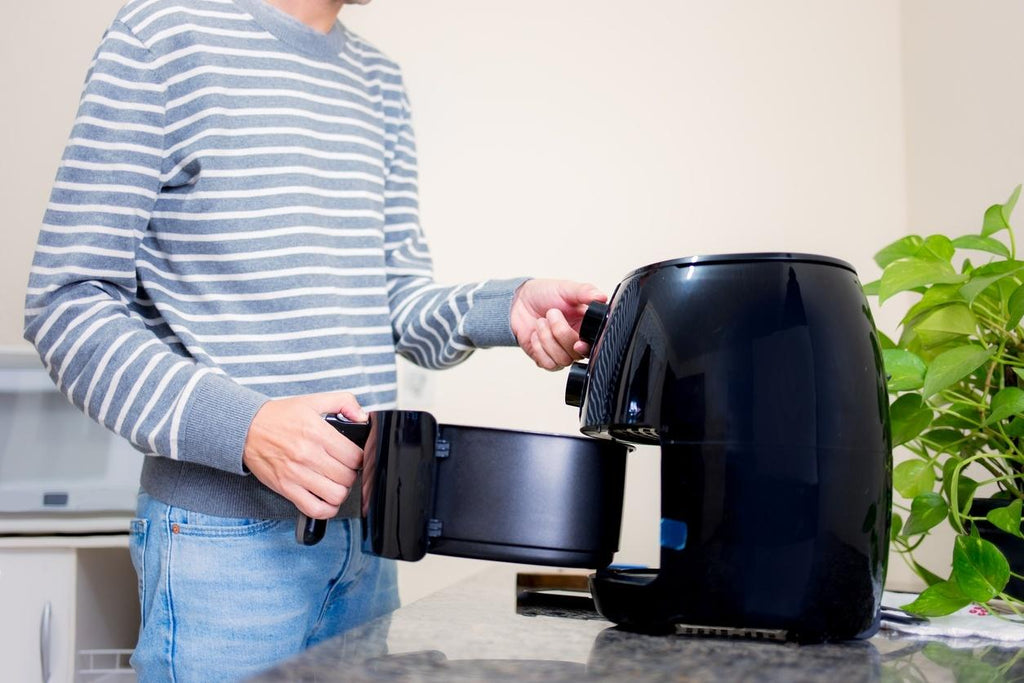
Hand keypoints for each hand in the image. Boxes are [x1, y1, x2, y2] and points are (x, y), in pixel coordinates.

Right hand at [242, 392, 366, 518]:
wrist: (246, 429)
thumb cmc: (279, 417)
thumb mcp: (313, 401)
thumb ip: (343, 402)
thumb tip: (362, 416)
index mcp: (317, 433)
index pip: (354, 456)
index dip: (359, 458)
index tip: (353, 457)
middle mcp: (308, 455)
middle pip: (347, 477)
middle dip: (350, 474)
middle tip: (343, 469)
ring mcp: (296, 474)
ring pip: (335, 495)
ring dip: (340, 491)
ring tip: (335, 483)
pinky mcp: (286, 488)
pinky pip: (315, 509)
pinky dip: (326, 509)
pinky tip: (326, 499)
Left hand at [510, 279, 606, 369]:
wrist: (520, 302)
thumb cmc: (545, 295)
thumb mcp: (567, 288)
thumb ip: (586, 291)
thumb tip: (602, 297)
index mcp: (587, 326)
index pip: (596, 344)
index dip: (587, 346)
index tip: (578, 342)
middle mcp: (577, 342)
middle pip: (577, 353)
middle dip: (560, 332)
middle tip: (551, 313)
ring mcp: (562, 353)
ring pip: (563, 360)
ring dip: (547, 338)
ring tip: (541, 322)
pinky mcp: (547, 360)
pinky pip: (548, 363)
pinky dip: (539, 347)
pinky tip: (535, 334)